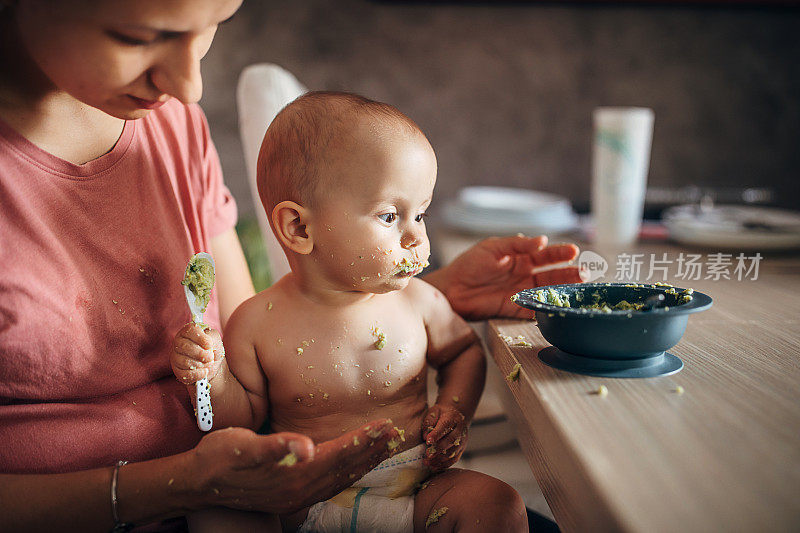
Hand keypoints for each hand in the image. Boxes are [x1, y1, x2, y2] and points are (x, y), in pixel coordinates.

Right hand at [170, 322, 224, 384]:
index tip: (210, 345)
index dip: (201, 338)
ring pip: (184, 361)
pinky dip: (197, 374)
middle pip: (185, 347)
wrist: (213, 365)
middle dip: (201, 354)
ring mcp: (176, 357)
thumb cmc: (213, 349)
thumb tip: (207, 344)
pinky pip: (184, 374)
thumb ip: (212, 338)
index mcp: (188, 332)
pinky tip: (204, 372)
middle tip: (211, 357)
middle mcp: (178, 343)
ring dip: (200, 364)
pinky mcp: (177, 371)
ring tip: (208, 364)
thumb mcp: (215, 340)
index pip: (190, 331)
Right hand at [190, 420, 399, 513]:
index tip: (386, 425)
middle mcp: (300, 490)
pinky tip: (355, 463)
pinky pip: (331, 483)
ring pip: (341, 478)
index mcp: (294, 475)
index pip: (339, 455)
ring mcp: (298, 497)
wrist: (199, 484)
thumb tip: (305, 447)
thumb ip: (276, 447)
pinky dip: (348, 471)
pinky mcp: (293, 497)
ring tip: (385, 446)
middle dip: (372, 450)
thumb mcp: (244, 447)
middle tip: (396, 432)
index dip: (363, 440)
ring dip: (365, 462)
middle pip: (346, 468)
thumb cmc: (220, 457)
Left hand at [421, 405, 467, 471]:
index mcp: (452, 417)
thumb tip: (425, 436)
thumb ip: (428, 422)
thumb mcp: (433, 411)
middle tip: (427, 456)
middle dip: (439, 450)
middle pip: (451, 440)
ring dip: (440, 459)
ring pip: (453, 451)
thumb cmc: (441, 413)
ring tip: (428, 463)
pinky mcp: (462, 448)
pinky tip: (434, 466)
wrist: (456, 414)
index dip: (436, 434)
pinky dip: (445, 464)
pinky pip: (455, 458)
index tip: (427, 441)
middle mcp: (460, 429)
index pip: (445, 426)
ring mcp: (463, 440)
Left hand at [427, 234, 580, 319]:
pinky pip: (535, 308)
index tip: (573, 252)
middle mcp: (525, 274)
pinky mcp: (514, 308)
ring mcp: (521, 291)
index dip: (560, 253)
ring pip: (548, 290)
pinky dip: (547, 307)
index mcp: (521, 256)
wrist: (451, 288)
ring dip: (564, 289)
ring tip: (581, 286)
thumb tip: (542, 241)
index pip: (545, 254)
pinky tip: (560, 306)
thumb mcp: (493, 247)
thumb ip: (517, 244)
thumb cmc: (469, 264)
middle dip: (570, 273)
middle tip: (586, 273)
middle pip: (552, 273)